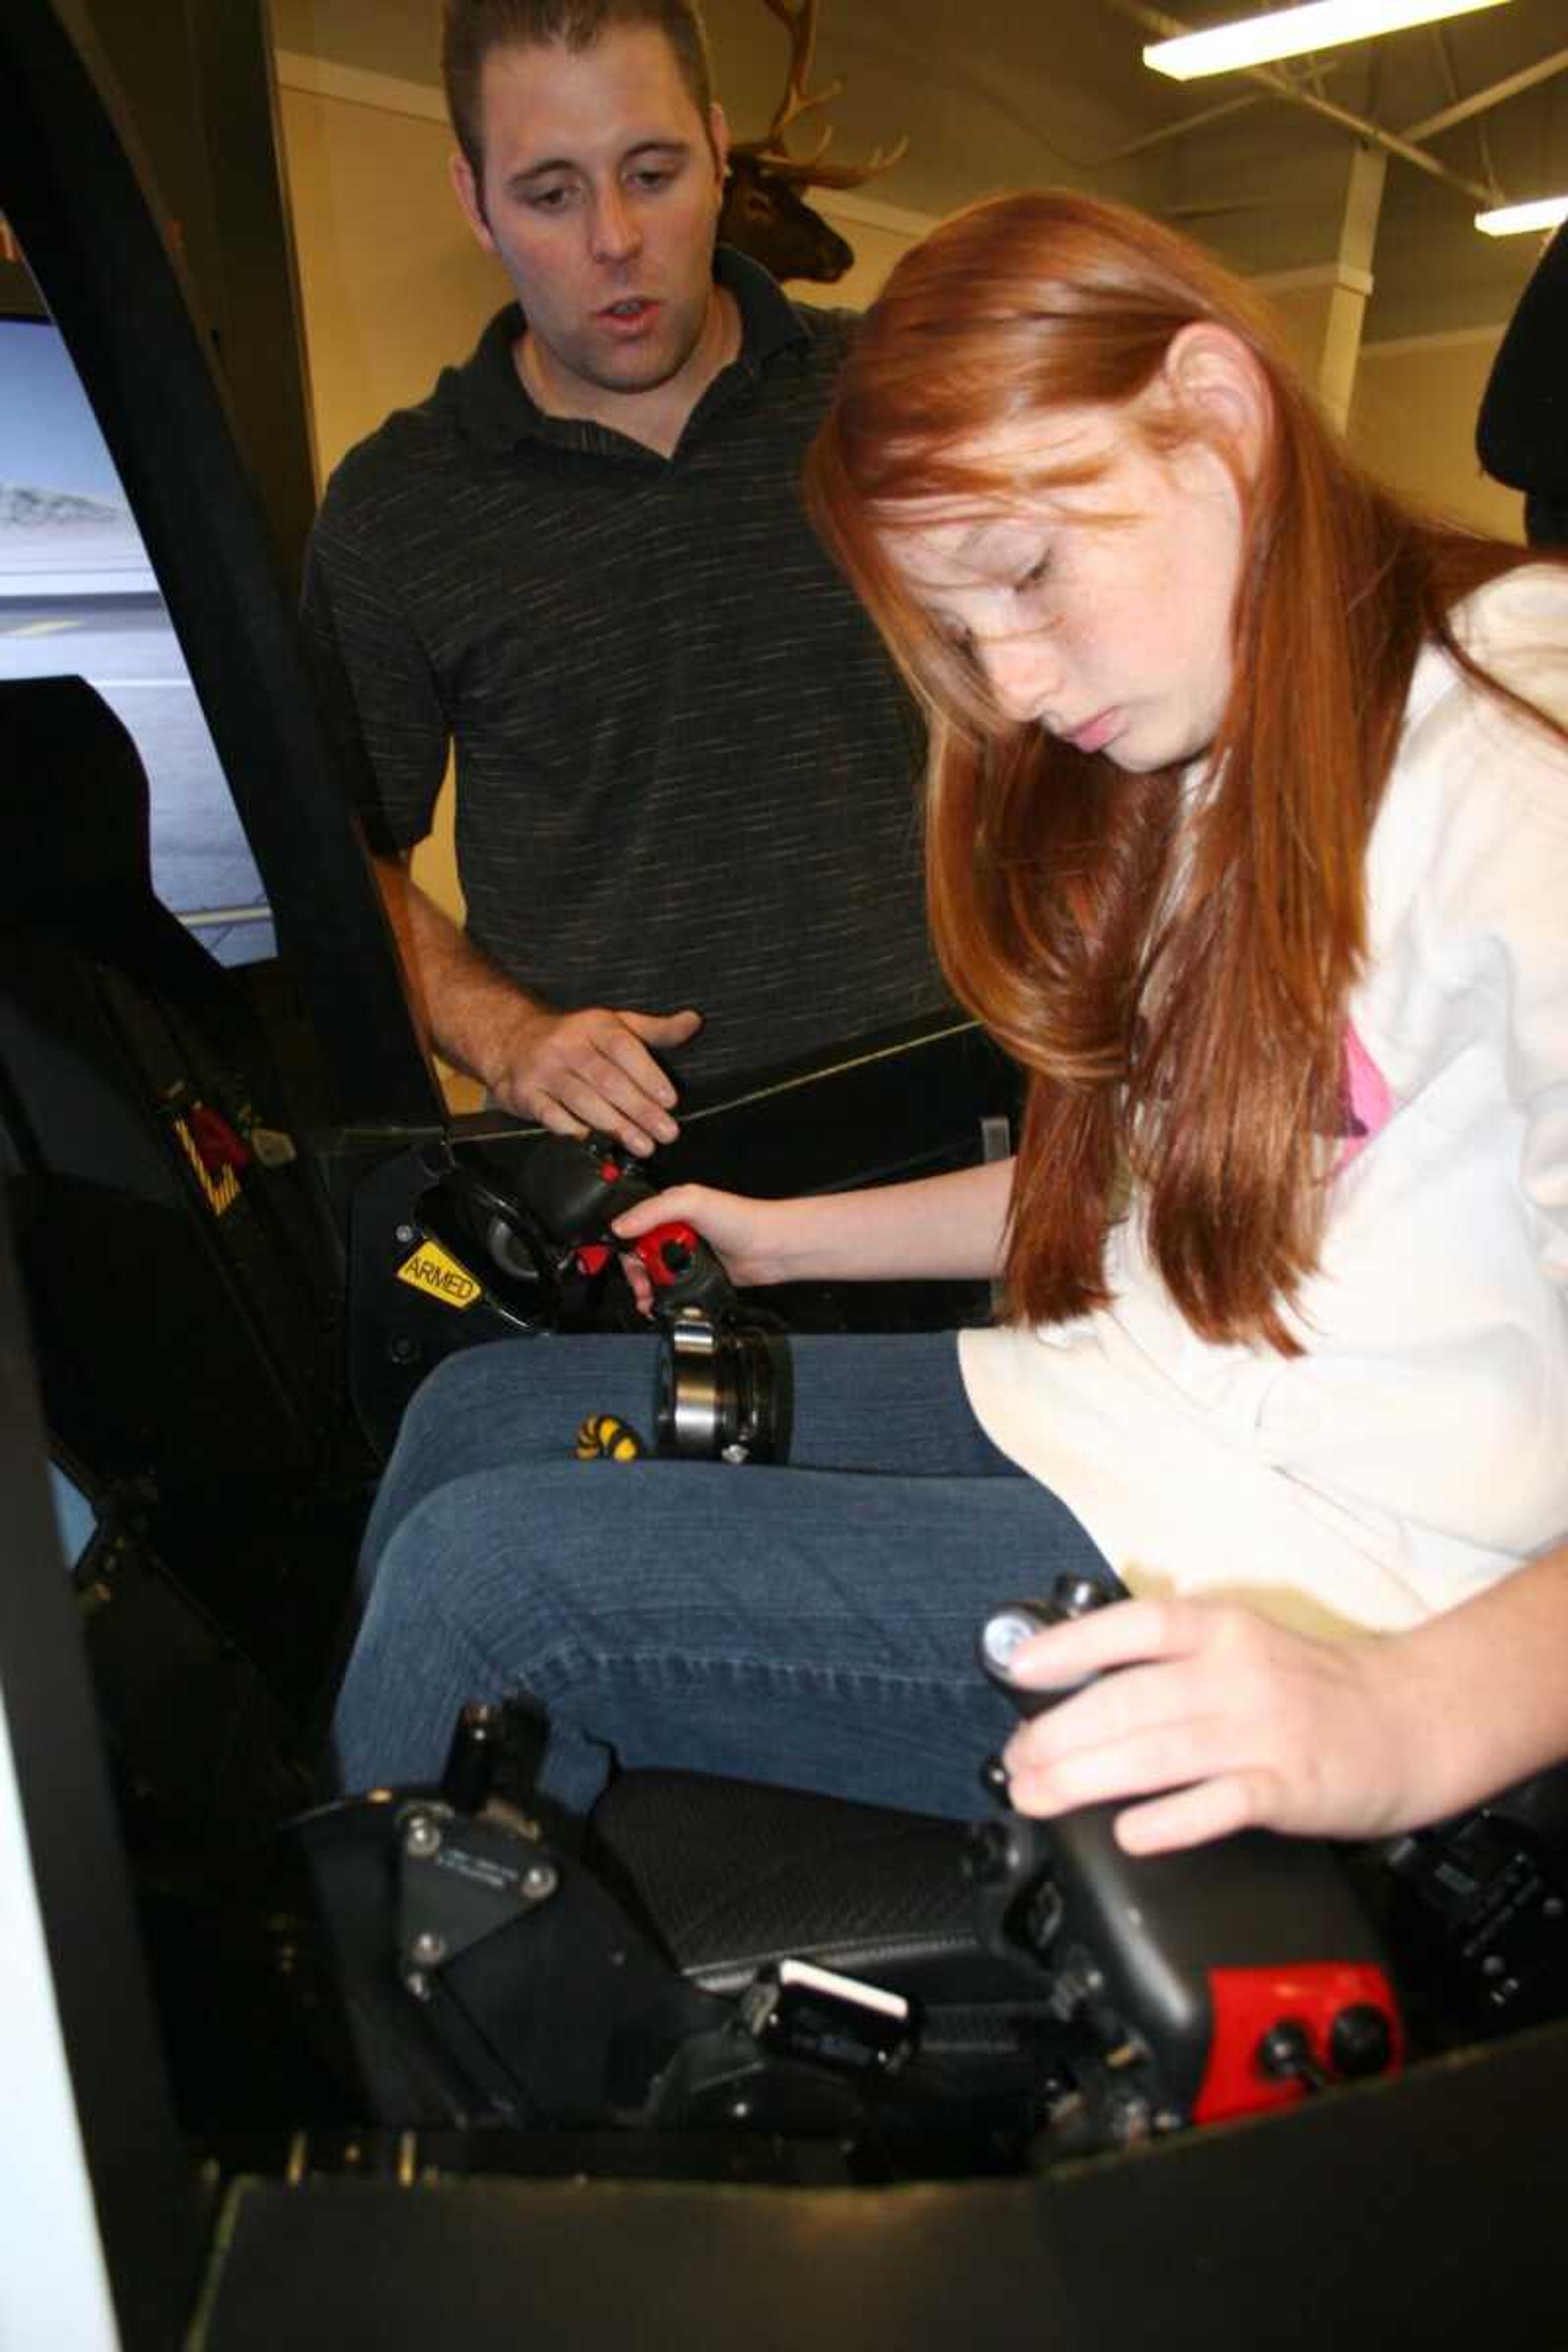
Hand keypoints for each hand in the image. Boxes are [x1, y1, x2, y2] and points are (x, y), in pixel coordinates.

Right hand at [481, 1003, 701, 1157]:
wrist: (512, 1042)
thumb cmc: (574, 1039)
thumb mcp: (615, 1025)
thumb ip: (655, 1030)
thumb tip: (694, 1022)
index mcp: (594, 1026)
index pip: (624, 1049)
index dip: (648, 1075)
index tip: (671, 1100)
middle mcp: (567, 1046)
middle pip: (607, 1080)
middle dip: (640, 1109)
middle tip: (666, 1132)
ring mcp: (544, 1070)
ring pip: (583, 1100)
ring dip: (615, 1126)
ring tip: (643, 1145)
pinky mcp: (526, 1094)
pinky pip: (552, 1116)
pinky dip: (575, 1132)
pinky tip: (597, 1145)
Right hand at [611, 1183, 794, 1312]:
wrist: (770, 1248)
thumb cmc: (741, 1218)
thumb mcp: (692, 1202)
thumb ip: (654, 1211)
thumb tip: (621, 1225)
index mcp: (668, 1209)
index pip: (632, 1226)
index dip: (624, 1245)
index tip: (628, 1260)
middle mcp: (674, 1231)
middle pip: (638, 1255)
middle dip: (635, 1273)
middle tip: (641, 1284)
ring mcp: (683, 1255)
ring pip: (652, 1275)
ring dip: (646, 1289)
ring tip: (648, 1298)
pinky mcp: (693, 1276)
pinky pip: (669, 1289)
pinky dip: (662, 1297)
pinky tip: (661, 1302)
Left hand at [999, 1596, 1429, 1854]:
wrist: (1411, 1720)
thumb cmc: (1310, 1689)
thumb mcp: (1238, 1649)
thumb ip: (1169, 1665)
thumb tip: (1077, 1692)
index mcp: (1219, 1630)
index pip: (1133, 1626)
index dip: (1070, 1645)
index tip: (1020, 1669)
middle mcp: (1236, 1673)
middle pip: (1129, 1700)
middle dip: (1059, 1735)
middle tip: (1018, 1763)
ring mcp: (1264, 1729)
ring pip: (1159, 1751)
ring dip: (1088, 1777)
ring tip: (1041, 1794)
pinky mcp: (1291, 1785)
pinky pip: (1221, 1802)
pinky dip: (1172, 1819)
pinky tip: (1131, 1833)